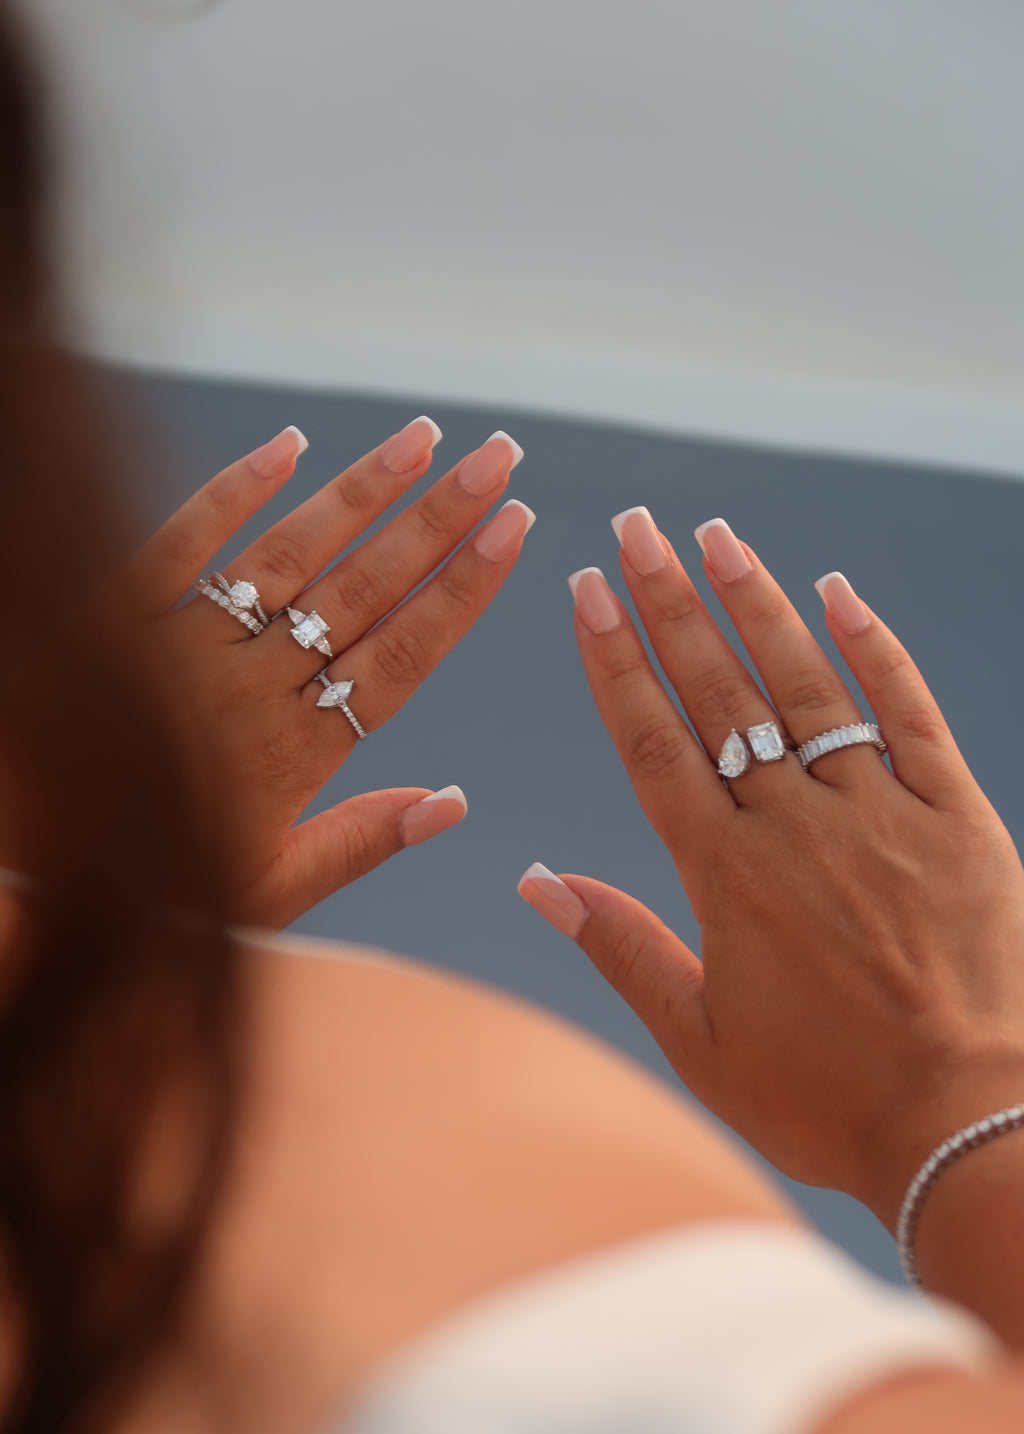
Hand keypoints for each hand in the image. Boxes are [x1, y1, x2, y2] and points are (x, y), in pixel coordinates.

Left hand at [127, 418, 532, 928]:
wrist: (24, 867)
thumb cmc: (147, 891)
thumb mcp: (264, 894)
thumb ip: (358, 842)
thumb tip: (453, 803)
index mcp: (293, 757)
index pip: (399, 658)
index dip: (461, 592)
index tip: (514, 532)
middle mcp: (249, 690)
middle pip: (362, 591)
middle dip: (440, 519)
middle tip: (501, 457)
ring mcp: (184, 646)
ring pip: (290, 557)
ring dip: (362, 493)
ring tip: (427, 439)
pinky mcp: (117, 615)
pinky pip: (181, 544)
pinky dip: (233, 491)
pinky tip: (289, 444)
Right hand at [518, 510, 1023, 1229]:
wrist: (966, 1123)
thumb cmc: (826, 1098)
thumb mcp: (700, 1040)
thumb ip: (619, 948)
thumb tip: (538, 881)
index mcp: (725, 876)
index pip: (653, 741)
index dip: (615, 661)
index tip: (588, 592)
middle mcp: (794, 826)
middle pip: (718, 693)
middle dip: (669, 604)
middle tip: (634, 528)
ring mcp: (878, 814)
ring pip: (804, 686)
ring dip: (755, 605)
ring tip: (714, 537)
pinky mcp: (954, 817)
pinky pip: (908, 713)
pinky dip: (874, 650)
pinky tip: (838, 594)